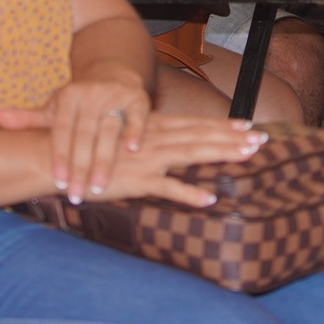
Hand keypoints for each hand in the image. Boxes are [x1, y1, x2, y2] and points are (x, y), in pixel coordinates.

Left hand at [0, 71, 151, 201]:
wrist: (111, 73)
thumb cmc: (78, 101)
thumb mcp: (54, 109)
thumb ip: (27, 119)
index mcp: (68, 98)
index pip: (62, 132)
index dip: (60, 158)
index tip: (58, 183)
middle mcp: (91, 94)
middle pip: (84, 136)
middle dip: (80, 168)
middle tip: (76, 196)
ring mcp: (115, 95)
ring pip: (109, 131)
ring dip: (105, 160)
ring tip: (100, 188)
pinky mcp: (138, 97)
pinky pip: (138, 117)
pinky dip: (136, 132)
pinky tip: (132, 151)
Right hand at [103, 115, 271, 207]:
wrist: (60, 158)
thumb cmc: (91, 151)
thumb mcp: (123, 141)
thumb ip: (148, 142)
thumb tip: (168, 146)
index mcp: (153, 127)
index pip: (195, 124)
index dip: (223, 125)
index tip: (249, 126)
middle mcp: (154, 138)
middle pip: (201, 136)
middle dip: (233, 137)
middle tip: (263, 138)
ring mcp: (147, 158)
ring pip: (192, 154)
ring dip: (222, 154)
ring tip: (249, 156)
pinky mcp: (136, 180)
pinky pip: (167, 188)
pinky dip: (188, 194)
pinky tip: (210, 199)